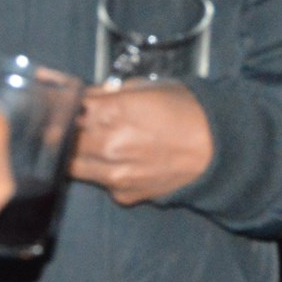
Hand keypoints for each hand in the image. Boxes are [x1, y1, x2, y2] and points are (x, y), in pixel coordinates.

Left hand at [69, 80, 213, 204]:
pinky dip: (104, 172)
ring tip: (91, 143)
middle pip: (65, 139)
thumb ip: (112, 92)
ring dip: (77, 153)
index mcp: (113, 111)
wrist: (219, 150)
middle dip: (66, 129)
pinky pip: (102, 182)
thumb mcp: (149, 87)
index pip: (67, 108)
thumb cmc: (188, 111)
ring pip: (73, 165)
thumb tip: (87, 95)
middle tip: (72, 123)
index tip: (63, 102)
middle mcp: (107, 145)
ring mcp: (114, 174)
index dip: (64, 104)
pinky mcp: (124, 194)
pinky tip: (119, 162)